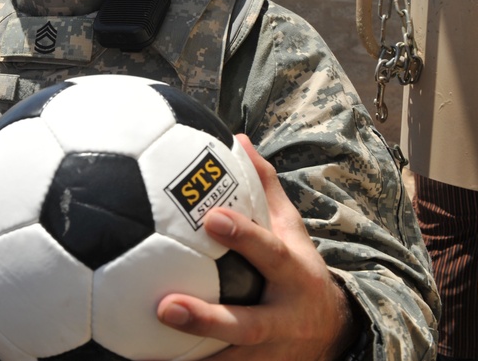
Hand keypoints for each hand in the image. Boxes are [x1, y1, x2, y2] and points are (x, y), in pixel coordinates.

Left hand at [157, 134, 356, 359]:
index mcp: (292, 275)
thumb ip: (264, 186)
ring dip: (190, 358)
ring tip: (142, 354)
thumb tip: (238, 138)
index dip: (243, 236)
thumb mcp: (291, 229)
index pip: (268, 252)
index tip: (211, 217)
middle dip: (206, 319)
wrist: (334, 333)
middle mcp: (281, 319)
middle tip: (164, 306)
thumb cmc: (297, 269)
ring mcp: (267, 354)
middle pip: (245, 324)